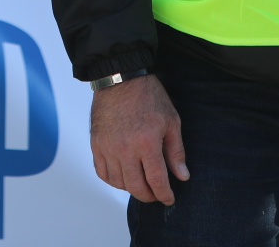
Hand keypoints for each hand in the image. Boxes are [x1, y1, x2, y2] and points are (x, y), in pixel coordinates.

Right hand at [90, 74, 187, 204]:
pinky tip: (122, 176)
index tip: (169, 198)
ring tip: (140, 183)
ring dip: (131, 188)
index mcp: (146, 143)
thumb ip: (176, 151)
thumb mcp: (171, 121)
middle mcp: (125, 148)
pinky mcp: (96, 143)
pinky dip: (113, 179)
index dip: (165, 195)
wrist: (120, 79)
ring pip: (118, 182)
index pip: (156, 181)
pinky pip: (102, 172)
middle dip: (149, 196)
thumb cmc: (147, 96)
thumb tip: (182, 176)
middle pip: (136, 187)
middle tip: (156, 194)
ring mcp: (108, 147)